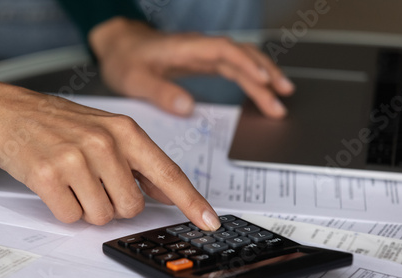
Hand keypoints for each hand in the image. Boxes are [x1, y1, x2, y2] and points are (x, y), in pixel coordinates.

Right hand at [0, 81, 220, 229]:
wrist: (8, 111)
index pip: (168, 173)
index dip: (192, 202)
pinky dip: (64, 209)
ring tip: (72, 180)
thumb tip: (166, 193)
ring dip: (88, 207)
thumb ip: (140, 162)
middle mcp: (105, 143)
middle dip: (115, 204)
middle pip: (132, 207)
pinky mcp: (48, 175)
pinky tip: (55, 185)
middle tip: (94, 182)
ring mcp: (76, 159)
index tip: (210, 222)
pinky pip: (71, 217)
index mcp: (125, 131)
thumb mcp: (107, 131)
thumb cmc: (60, 123)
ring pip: (101, 216)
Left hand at [90, 17, 294, 117]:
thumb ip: (159, 92)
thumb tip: (188, 108)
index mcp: (185, 49)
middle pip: (240, 55)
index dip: (245, 64)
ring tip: (283, 94)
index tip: (263, 80)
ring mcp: (203, 54)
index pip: (224, 51)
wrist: (119, 46)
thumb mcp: (134, 79)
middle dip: (264, 75)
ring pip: (241, 60)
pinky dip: (250, 76)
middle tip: (281, 99)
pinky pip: (233, 66)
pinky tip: (261, 88)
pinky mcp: (203, 61)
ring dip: (263, 75)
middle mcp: (199, 48)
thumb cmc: (125, 59)